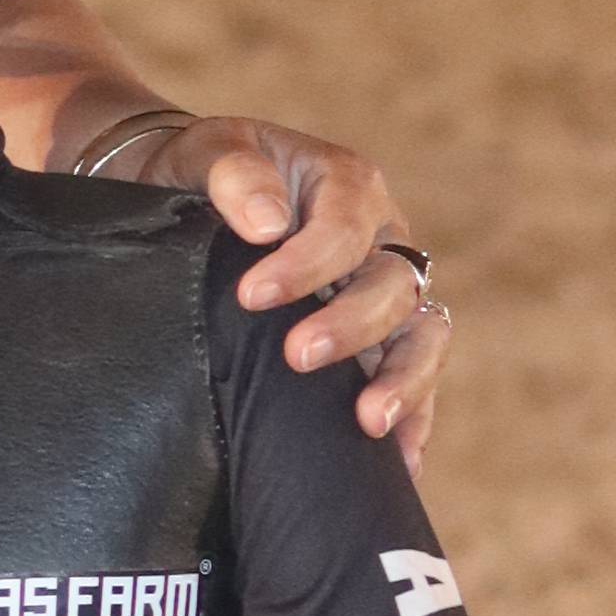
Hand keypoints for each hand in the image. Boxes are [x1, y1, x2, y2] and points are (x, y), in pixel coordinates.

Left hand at [115, 107, 449, 464]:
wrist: (193, 197)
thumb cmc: (201, 172)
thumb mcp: (210, 151)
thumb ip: (235, 173)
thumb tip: (266, 224)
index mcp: (347, 186)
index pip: (346, 226)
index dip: (308, 263)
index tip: (252, 296)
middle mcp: (381, 239)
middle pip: (392, 285)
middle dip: (350, 325)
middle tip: (296, 356)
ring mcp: (386, 293)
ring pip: (422, 334)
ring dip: (403, 380)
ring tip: (368, 423)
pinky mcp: (381, 341)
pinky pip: (415, 377)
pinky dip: (414, 416)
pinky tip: (401, 464)